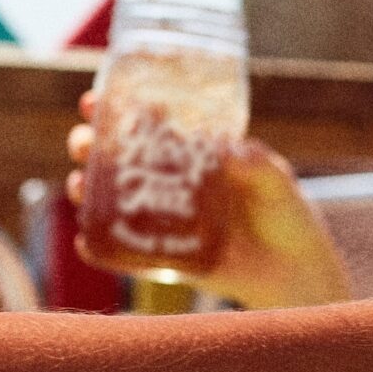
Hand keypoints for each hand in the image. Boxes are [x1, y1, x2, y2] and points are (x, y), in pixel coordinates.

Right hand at [67, 91, 354, 308]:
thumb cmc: (287, 216)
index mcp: (192, 154)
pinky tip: (86, 242)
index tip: (95, 100)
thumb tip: (229, 151)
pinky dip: (101, 248)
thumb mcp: (277, 182)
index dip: (116, 110)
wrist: (295, 271)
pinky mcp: (164, 258)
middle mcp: (170, 184)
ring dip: (84, 191)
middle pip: (116, 158)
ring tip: (76, 187)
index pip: (147, 124)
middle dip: (89, 145)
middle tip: (83, 142)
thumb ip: (257, 165)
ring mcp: (163, 220)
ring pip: (110, 201)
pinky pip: (125, 253)